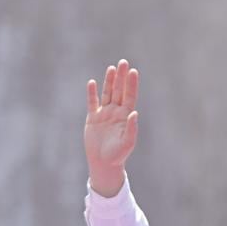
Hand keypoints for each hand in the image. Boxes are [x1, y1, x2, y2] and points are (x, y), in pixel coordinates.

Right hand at [84, 59, 139, 196]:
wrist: (104, 163)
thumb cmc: (118, 155)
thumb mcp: (127, 142)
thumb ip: (131, 127)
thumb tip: (134, 112)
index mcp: (126, 116)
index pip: (130, 96)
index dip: (131, 84)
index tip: (133, 71)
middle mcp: (116, 112)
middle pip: (119, 90)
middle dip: (121, 77)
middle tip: (123, 62)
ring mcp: (104, 114)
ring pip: (107, 93)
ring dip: (109, 81)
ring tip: (112, 68)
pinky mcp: (92, 118)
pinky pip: (92, 103)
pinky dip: (91, 93)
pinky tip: (92, 83)